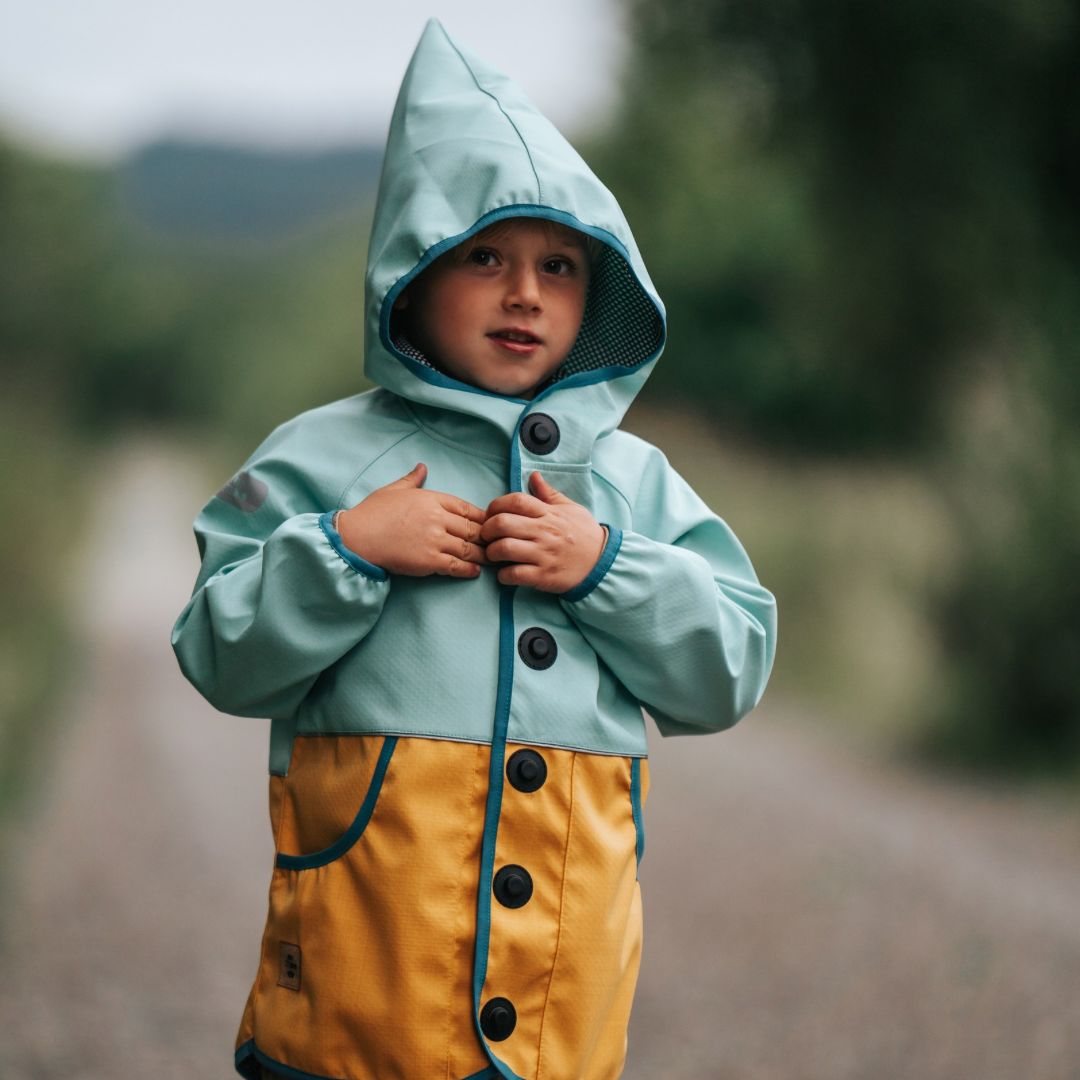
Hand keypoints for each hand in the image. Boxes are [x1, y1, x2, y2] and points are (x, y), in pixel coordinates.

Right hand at [336, 464, 488, 577]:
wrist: (357, 537)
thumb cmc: (373, 513)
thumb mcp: (394, 490)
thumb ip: (413, 479)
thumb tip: (422, 467)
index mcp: (432, 499)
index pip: (466, 508)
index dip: (482, 517)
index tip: (490, 524)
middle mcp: (437, 518)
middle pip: (473, 528)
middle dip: (487, 538)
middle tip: (498, 544)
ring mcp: (435, 540)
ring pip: (469, 548)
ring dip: (483, 556)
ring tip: (493, 561)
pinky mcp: (429, 561)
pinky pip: (456, 566)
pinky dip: (469, 570)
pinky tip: (476, 572)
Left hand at [481, 472, 605, 590]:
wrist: (602, 563)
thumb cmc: (584, 534)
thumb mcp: (570, 509)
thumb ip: (549, 494)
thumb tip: (533, 476)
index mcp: (548, 513)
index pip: (515, 501)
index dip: (496, 505)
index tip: (491, 514)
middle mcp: (544, 532)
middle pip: (502, 523)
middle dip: (487, 529)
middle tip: (487, 536)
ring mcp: (543, 554)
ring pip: (504, 548)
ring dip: (492, 552)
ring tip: (494, 555)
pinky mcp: (543, 576)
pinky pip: (514, 574)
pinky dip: (503, 576)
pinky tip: (505, 573)